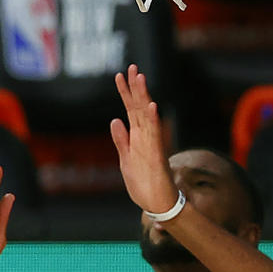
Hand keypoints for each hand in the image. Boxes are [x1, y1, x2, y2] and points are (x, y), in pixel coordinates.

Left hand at [110, 65, 178, 213]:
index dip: (125, 92)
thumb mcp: (125, 159)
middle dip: (135, 87)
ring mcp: (152, 144)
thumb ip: (121, 140)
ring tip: (140, 78)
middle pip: (138, 107)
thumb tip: (114, 120)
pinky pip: (155, 134)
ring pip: (146, 116)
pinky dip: (152, 119)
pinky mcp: (156, 155)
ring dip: (143, 96)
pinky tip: (151, 105)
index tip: (119, 75)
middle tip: (132, 66)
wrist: (158, 205)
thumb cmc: (143, 184)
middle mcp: (145, 137)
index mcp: (137, 137)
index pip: (130, 110)